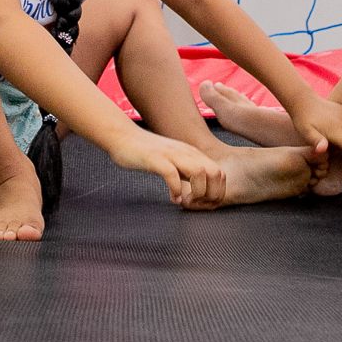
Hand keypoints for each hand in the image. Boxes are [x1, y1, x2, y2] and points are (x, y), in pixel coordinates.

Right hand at [110, 129, 226, 207]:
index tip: (203, 203)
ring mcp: (171, 154)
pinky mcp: (155, 159)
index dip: (216, 192)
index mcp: (192, 153)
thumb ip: (185, 171)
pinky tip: (172, 197)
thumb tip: (194, 190)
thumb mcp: (172, 160)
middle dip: (210, 194)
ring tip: (184, 202)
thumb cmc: (145, 152)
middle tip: (196, 205)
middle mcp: (186, 152)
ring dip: (196, 192)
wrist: (122, 136)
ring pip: (199, 172)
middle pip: (215, 173)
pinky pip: (172, 174)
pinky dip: (176, 189)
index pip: (220, 173)